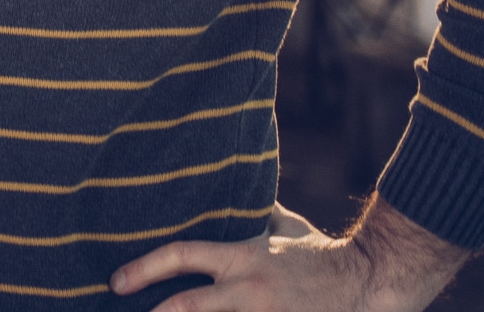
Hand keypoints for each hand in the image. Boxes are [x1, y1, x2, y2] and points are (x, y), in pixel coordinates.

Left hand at [111, 199, 466, 310]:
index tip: (116, 280)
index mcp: (243, 257)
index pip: (182, 255)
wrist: (366, 284)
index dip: (145, 267)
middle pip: (187, 306)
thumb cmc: (320, 255)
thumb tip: (234, 182)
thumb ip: (256, 213)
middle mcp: (249, 290)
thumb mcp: (284, 229)